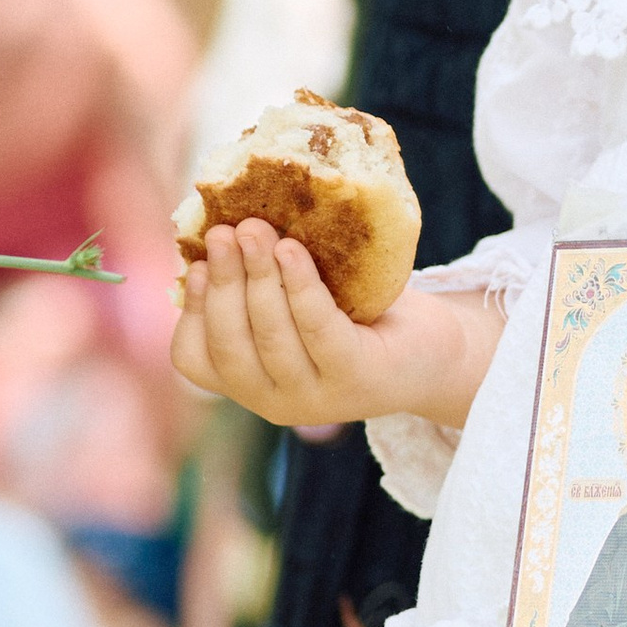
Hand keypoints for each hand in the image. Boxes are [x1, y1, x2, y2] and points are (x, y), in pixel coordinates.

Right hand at [172, 223, 502, 432]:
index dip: (190, 312)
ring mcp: (316, 397)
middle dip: (223, 282)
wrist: (436, 351)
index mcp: (251, 385)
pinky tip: (292, 250)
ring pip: (270, 336)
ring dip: (258, 276)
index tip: (194, 264)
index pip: (195, 360)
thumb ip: (261, 285)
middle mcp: (276, 402)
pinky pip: (317, 328)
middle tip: (224, 230)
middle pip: (230, 344)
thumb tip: (223, 224)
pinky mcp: (356, 378)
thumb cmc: (358, 318)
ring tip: (256, 229)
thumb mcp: (299, 305)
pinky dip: (300, 285)